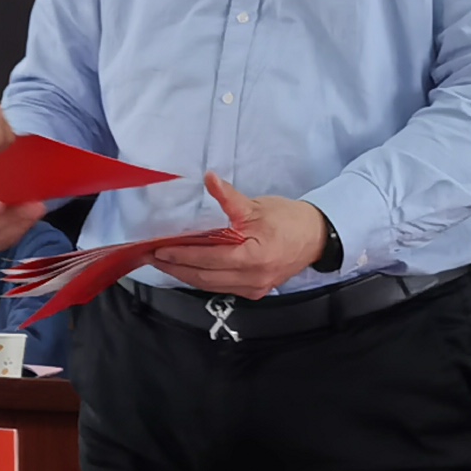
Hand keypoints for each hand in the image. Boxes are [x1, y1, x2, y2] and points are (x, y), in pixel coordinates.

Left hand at [152, 175, 329, 298]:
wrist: (317, 237)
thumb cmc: (289, 220)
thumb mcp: (257, 206)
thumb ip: (230, 198)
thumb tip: (210, 180)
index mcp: (253, 258)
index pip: (208, 259)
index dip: (181, 255)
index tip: (160, 249)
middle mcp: (253, 278)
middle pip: (204, 277)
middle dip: (176, 268)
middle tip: (153, 258)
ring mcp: (254, 288)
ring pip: (211, 286)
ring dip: (186, 275)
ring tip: (165, 264)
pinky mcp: (255, 291)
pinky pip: (222, 287)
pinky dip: (203, 279)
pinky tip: (189, 270)